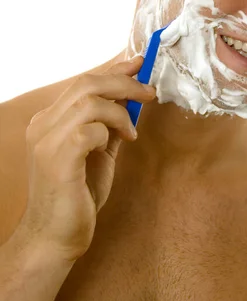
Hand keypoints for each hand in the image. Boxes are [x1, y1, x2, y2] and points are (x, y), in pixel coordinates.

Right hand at [19, 57, 154, 261]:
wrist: (54, 237)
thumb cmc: (77, 195)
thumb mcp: (98, 152)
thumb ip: (110, 124)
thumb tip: (132, 97)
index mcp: (49, 120)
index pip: (83, 82)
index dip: (114, 70)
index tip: (139, 63)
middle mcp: (43, 125)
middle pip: (86, 84)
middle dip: (124, 83)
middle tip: (149, 93)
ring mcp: (47, 141)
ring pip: (89, 102)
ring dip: (120, 112)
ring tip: (130, 133)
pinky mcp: (58, 159)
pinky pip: (90, 129)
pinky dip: (109, 132)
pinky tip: (116, 146)